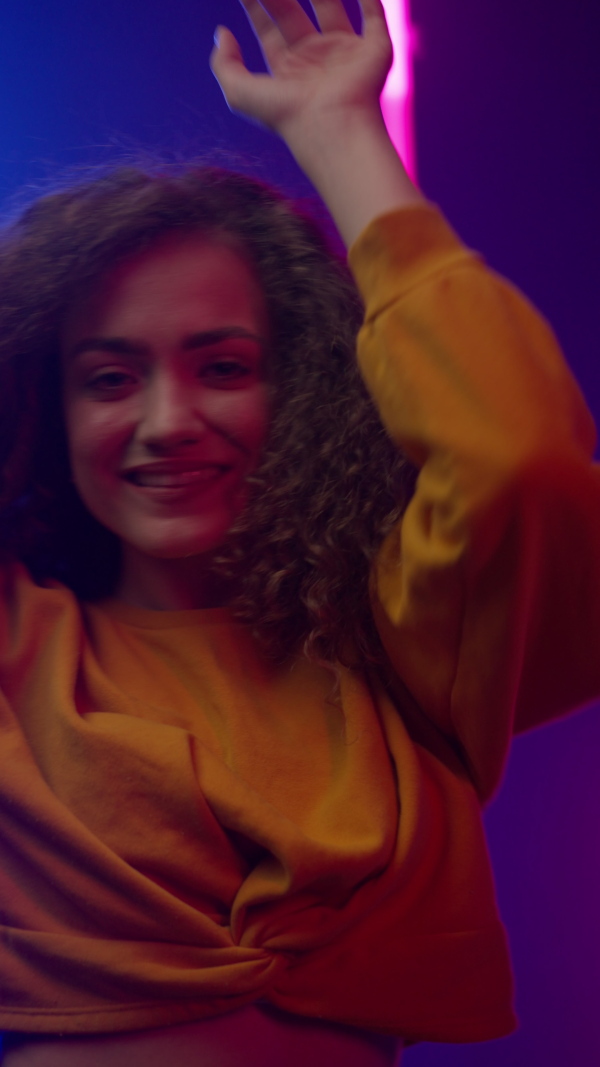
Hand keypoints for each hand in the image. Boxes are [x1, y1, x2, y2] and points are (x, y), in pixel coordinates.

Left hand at [210, 0, 392, 145]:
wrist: (332, 126)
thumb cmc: (287, 115)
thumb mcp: (240, 93)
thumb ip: (224, 64)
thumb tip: (222, 32)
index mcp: (288, 71)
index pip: (268, 30)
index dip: (255, 6)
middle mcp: (315, 61)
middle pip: (293, 13)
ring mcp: (345, 54)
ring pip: (331, 6)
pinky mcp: (374, 51)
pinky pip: (374, 16)